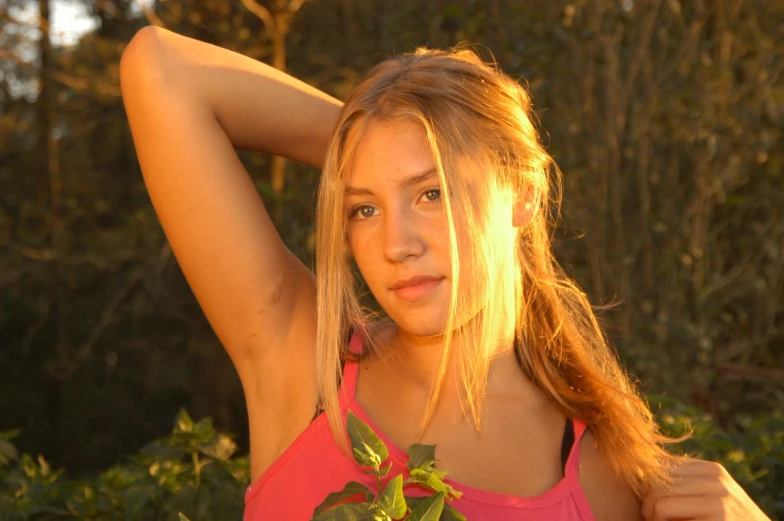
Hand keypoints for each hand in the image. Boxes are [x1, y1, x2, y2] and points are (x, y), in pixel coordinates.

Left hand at [641, 458, 770, 520]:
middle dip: (646, 502)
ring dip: (652, 515)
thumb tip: (638, 471)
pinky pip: (666, 512)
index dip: (647, 485)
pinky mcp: (718, 514)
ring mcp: (717, 496)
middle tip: (651, 517)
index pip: (659, 465)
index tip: (650, 503)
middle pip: (655, 481)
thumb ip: (682, 484)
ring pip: (658, 498)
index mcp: (709, 469)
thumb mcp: (706, 497)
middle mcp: (714, 478)